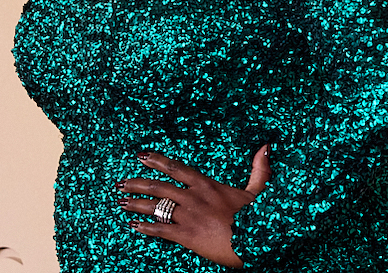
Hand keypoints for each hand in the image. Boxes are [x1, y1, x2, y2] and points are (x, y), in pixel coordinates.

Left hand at [117, 145, 271, 267]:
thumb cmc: (256, 219)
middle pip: (159, 186)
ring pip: (155, 206)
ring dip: (136, 203)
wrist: (255, 242)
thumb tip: (266, 146)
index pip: (176, 168)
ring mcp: (188, 216)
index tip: (141, 156)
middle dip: (137, 183)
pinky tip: (133, 225)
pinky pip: (160, 230)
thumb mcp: (257, 191)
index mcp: (207, 185)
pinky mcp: (186, 235)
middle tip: (121, 183)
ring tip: (121, 201)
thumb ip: (258, 169)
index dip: (157, 161)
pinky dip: (145, 227)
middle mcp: (193, 197)